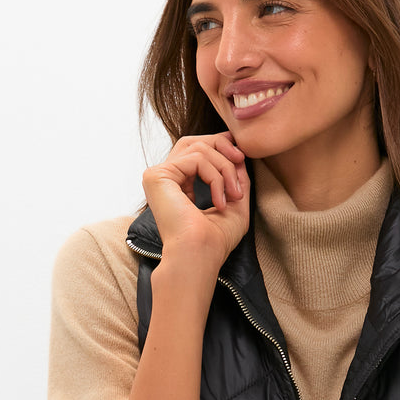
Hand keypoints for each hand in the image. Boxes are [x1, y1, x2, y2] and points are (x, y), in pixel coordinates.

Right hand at [142, 132, 249, 270]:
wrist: (199, 256)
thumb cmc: (215, 240)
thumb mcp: (234, 203)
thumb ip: (235, 177)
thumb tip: (239, 153)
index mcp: (177, 185)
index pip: (196, 151)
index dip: (220, 146)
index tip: (241, 158)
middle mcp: (164, 179)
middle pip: (194, 142)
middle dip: (223, 147)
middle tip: (241, 161)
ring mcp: (157, 176)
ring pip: (199, 149)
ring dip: (225, 169)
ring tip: (234, 195)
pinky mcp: (157, 176)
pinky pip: (196, 159)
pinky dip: (216, 177)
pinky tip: (220, 200)